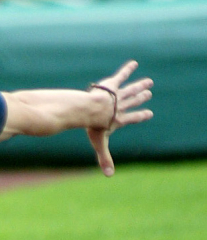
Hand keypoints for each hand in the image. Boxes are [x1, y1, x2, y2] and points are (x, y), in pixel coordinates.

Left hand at [86, 60, 152, 176]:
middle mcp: (120, 107)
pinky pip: (121, 75)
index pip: (132, 118)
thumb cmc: (93, 126)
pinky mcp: (112, 85)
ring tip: (148, 82)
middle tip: (148, 93)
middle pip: (133, 102)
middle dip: (141, 98)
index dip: (141, 116)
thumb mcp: (100, 143)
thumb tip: (109, 176)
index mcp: (119, 120)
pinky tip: (133, 63)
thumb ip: (104, 158)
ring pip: (131, 90)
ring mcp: (117, 95)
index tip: (149, 114)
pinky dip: (127, 69)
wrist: (89, 110)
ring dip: (140, 86)